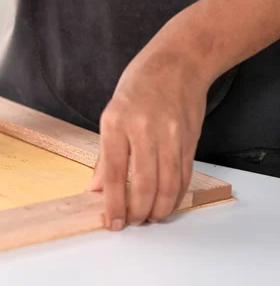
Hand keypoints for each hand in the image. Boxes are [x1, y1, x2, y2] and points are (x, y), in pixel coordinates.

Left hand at [86, 49, 208, 229]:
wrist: (177, 64)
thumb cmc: (138, 87)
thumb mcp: (111, 115)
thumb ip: (106, 156)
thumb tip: (97, 189)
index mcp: (116, 123)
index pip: (115, 174)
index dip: (113, 203)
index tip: (112, 222)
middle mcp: (143, 130)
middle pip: (144, 184)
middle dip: (138, 212)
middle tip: (132, 222)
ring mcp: (170, 136)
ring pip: (168, 185)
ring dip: (159, 209)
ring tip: (150, 218)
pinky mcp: (189, 140)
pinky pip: (183, 176)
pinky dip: (176, 195)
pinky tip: (167, 202)